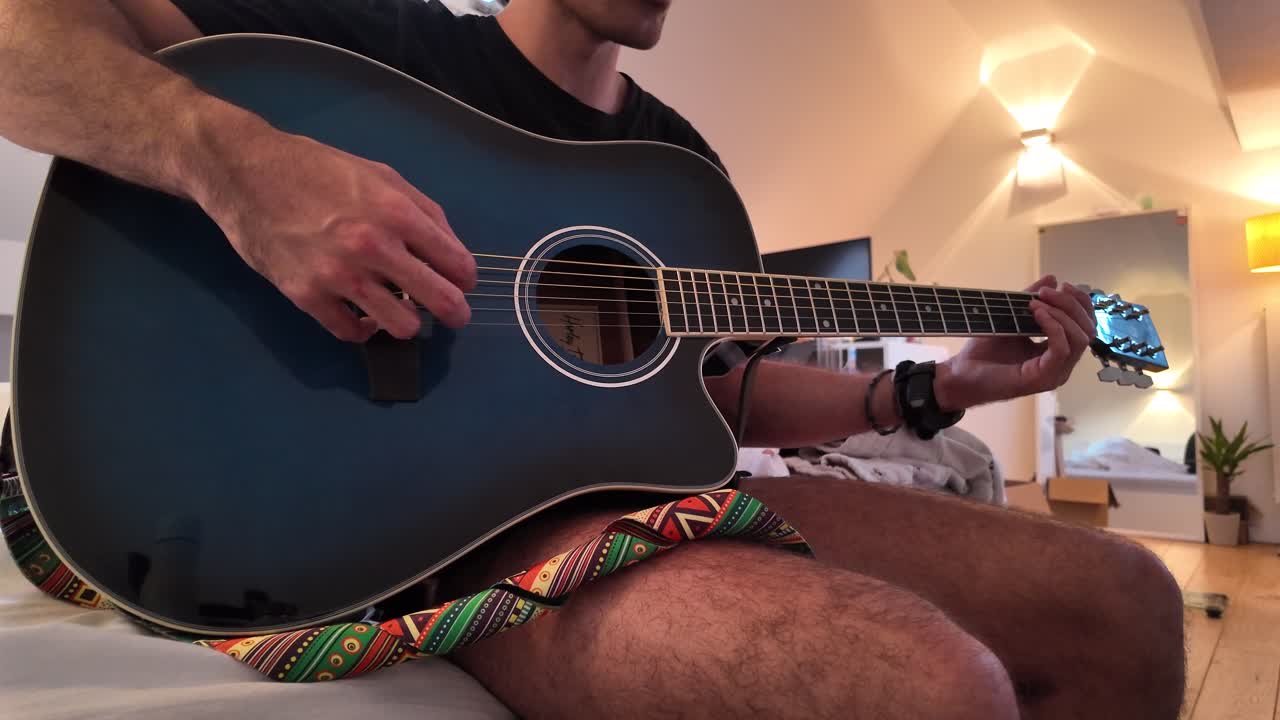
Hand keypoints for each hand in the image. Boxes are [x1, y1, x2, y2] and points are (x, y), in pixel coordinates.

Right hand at [199, 130, 476, 341]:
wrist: (245, 173)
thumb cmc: (317, 169)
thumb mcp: (381, 174)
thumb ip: (423, 211)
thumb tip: (452, 251)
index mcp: (397, 212)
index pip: (457, 263)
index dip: (465, 278)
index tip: (462, 282)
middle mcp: (372, 246)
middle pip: (439, 301)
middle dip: (454, 312)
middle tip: (453, 315)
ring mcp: (338, 275)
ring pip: (400, 326)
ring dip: (407, 322)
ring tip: (401, 310)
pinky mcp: (306, 295)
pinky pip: (351, 332)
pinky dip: (363, 328)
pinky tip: (364, 315)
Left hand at [934, 275, 1096, 410]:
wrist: (960, 375)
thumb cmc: (983, 352)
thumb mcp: (1011, 318)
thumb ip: (1032, 300)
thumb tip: (1052, 278)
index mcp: (1058, 351)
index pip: (1086, 324)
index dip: (1079, 302)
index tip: (1061, 285)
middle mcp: (1062, 364)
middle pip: (1088, 329)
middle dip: (1071, 304)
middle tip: (1047, 291)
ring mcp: (1055, 373)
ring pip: (1079, 338)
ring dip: (1061, 313)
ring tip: (1037, 302)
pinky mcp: (1043, 378)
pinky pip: (1061, 349)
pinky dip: (1053, 326)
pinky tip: (1037, 313)